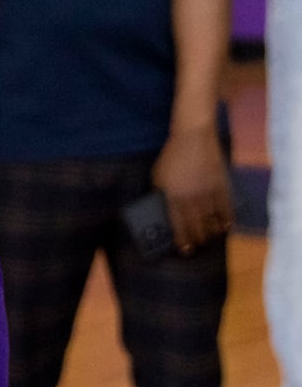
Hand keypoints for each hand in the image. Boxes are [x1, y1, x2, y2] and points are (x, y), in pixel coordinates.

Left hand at [152, 127, 231, 254]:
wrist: (193, 137)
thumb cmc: (171, 156)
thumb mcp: (158, 176)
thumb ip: (161, 194)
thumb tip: (163, 209)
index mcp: (174, 197)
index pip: (179, 225)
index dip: (183, 240)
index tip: (185, 249)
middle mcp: (192, 198)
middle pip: (198, 226)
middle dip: (199, 239)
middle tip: (198, 245)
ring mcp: (209, 193)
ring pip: (213, 220)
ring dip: (212, 232)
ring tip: (211, 237)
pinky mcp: (222, 186)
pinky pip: (226, 208)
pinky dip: (227, 219)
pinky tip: (226, 226)